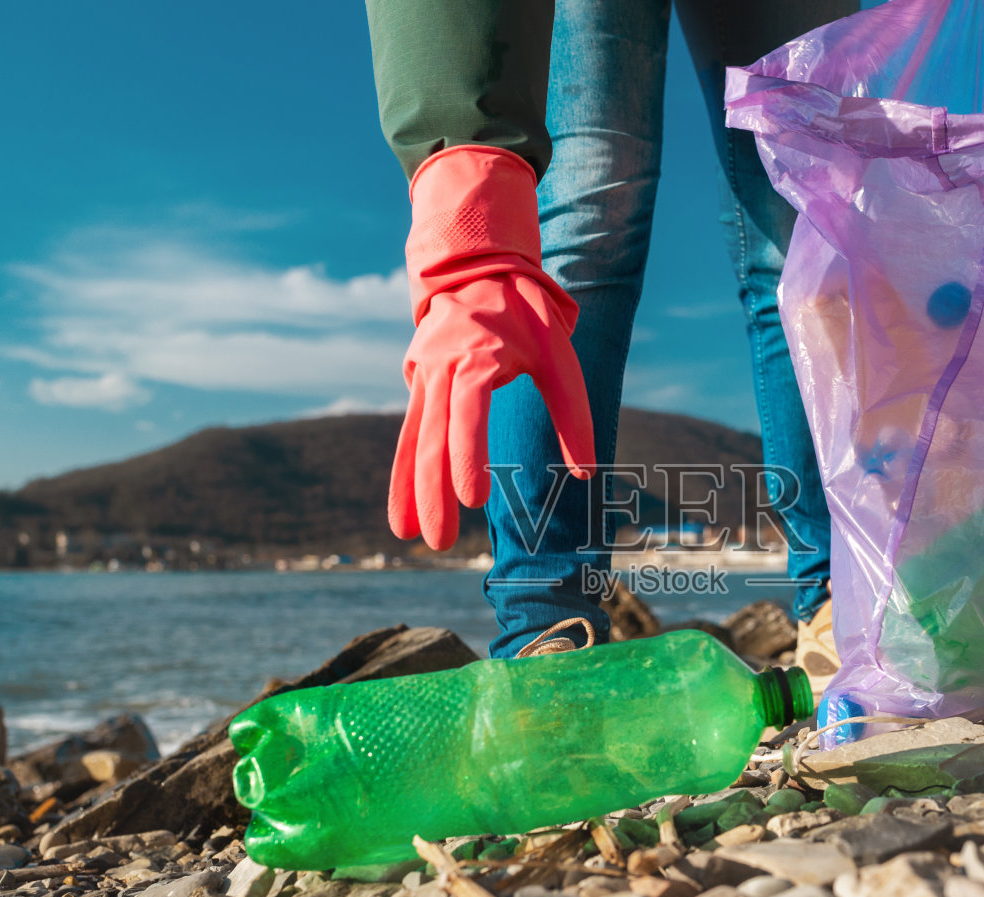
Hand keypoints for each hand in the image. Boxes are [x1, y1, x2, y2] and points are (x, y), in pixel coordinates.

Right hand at [388, 146, 593, 549]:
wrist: (476, 268)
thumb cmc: (526, 314)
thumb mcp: (559, 355)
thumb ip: (572, 414)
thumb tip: (583, 474)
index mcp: (477, 357)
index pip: (467, 413)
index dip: (467, 455)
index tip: (473, 498)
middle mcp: (442, 368)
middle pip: (433, 437)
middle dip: (433, 492)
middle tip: (439, 542)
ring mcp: (423, 377)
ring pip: (413, 440)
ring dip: (409, 490)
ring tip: (406, 536)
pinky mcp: (417, 386)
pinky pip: (408, 435)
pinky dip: (403, 473)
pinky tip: (401, 513)